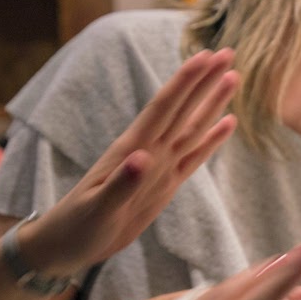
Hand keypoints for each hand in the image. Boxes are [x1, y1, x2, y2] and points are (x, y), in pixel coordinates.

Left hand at [22, 49, 238, 276]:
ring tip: (233, 77)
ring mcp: (160, 166)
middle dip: (204, 81)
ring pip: (192, 127)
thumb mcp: (96, 210)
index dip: (185, 82)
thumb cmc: (76, 227)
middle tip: (228, 53)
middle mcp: (149, 151)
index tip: (205, 57)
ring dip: (212, 102)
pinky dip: (212, 139)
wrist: (68, 246)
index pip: (164, 109)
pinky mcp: (166, 183)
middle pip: (183, 109)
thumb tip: (143, 156)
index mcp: (132, 150)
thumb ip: (121, 184)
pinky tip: (227, 123)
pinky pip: (195, 156)